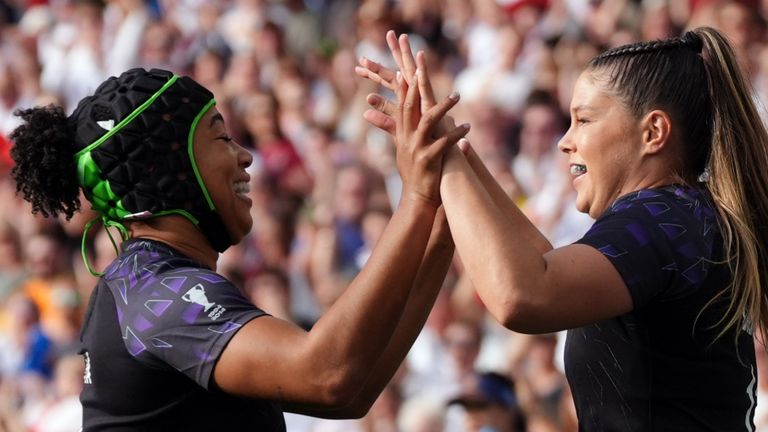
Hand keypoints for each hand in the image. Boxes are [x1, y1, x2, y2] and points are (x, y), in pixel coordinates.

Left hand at [355, 31, 454, 135]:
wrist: (441, 157)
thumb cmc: (425, 144)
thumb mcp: (399, 130)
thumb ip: (384, 120)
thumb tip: (364, 112)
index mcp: (407, 101)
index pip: (389, 83)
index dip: (374, 74)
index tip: (357, 66)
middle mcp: (415, 96)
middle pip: (399, 72)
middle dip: (392, 53)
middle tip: (387, 35)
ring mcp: (424, 98)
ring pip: (412, 73)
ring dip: (407, 54)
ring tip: (401, 37)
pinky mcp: (432, 104)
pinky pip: (427, 84)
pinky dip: (423, 69)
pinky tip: (419, 54)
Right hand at [394, 68, 468, 205]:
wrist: (417, 199)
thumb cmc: (416, 174)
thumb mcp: (406, 151)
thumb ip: (406, 134)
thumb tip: (411, 119)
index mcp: (402, 135)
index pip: (402, 106)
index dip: (404, 88)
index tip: (407, 70)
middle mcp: (406, 139)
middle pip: (410, 107)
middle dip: (417, 87)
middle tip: (424, 69)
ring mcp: (416, 149)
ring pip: (428, 121)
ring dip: (443, 107)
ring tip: (457, 95)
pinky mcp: (428, 160)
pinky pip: (443, 143)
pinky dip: (456, 135)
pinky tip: (467, 128)